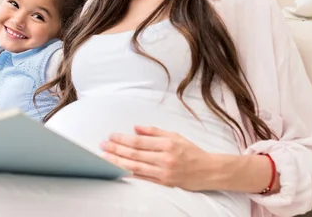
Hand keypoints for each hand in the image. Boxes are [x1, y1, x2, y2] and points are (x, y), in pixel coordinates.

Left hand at [100, 125, 223, 190]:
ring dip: (118, 161)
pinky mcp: (164, 183)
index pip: (139, 141)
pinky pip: (143, 177)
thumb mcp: (175, 135)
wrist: (208, 171)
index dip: (123, 139)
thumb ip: (154, 131)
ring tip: (105, 157)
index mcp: (167, 144)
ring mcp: (164, 172)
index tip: (111, 136)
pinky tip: (119, 170)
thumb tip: (135, 128)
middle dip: (116, 149)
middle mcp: (164, 158)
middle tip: (103, 145)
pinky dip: (129, 173)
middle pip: (135, 153)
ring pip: (136, 166)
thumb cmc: (191, 151)